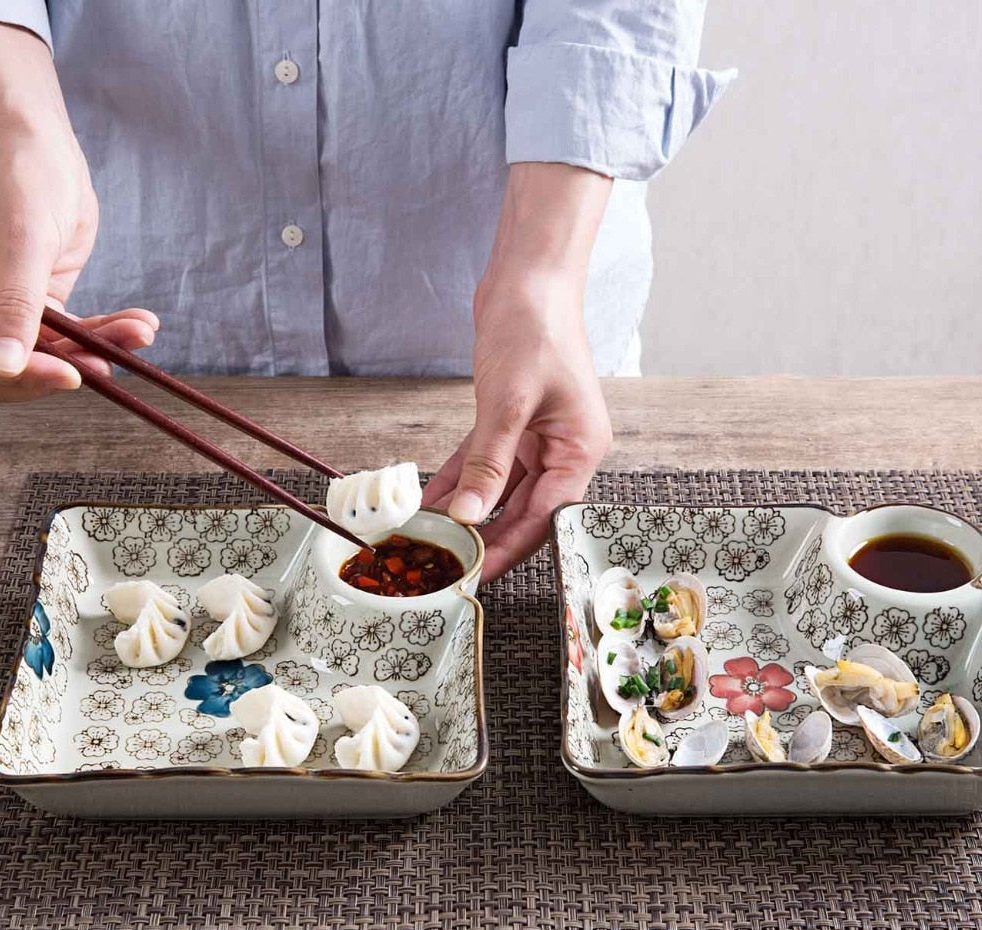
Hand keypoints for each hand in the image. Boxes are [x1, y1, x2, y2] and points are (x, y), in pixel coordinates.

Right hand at [0, 23, 155, 400]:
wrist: (41, 141)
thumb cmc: (19, 173)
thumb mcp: (21, 239)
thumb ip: (15, 303)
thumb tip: (4, 365)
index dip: (25, 373)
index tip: (70, 375)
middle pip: (22, 363)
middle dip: (68, 362)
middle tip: (108, 363)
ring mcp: (13, 308)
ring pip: (55, 348)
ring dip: (100, 345)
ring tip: (140, 333)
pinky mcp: (43, 300)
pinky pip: (74, 329)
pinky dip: (108, 330)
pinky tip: (141, 325)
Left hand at [422, 269, 611, 581]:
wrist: (528, 276)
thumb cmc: (534, 328)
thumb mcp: (508, 403)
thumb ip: (488, 464)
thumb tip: (468, 516)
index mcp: (581, 449)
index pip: (547, 516)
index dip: (511, 547)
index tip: (477, 570)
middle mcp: (564, 448)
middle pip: (524, 509)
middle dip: (486, 535)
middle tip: (449, 561)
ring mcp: (538, 436)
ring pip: (501, 488)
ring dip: (468, 510)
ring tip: (432, 537)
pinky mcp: (511, 422)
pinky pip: (483, 461)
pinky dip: (459, 478)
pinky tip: (430, 500)